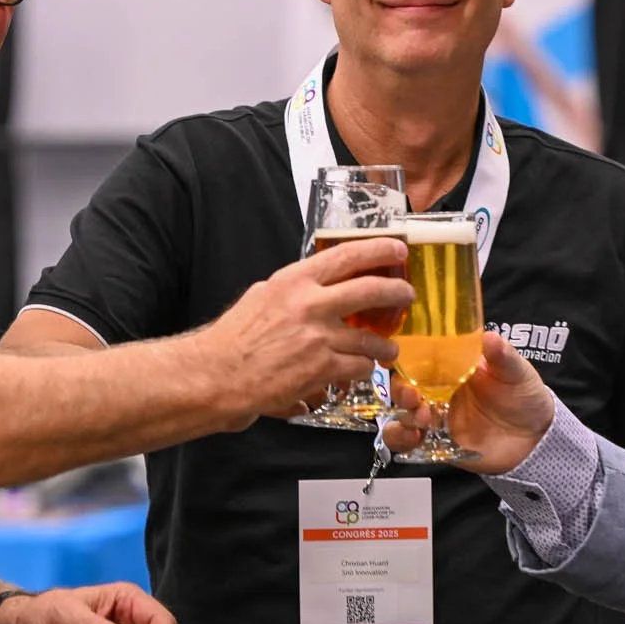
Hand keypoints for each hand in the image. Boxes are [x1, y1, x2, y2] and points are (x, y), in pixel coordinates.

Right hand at [192, 237, 412, 427]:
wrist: (217, 375)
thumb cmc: (233, 340)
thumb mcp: (262, 297)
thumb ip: (294, 291)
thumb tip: (317, 287)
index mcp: (294, 281)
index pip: (346, 255)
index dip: (378, 249)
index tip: (398, 248)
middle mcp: (310, 304)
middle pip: (370, 290)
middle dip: (397, 291)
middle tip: (408, 294)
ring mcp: (319, 337)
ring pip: (371, 338)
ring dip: (385, 345)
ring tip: (389, 349)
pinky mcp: (322, 368)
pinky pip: (358, 366)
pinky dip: (363, 368)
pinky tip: (361, 369)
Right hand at [380, 330, 554, 471]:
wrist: (537, 438)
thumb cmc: (525, 396)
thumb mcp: (517, 372)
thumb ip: (502, 356)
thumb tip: (489, 337)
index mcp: (452, 369)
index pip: (419, 359)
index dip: (403, 357)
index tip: (394, 357)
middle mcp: (439, 392)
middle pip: (404, 388)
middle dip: (401, 391)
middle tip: (414, 396)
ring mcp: (437, 418)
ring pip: (402, 415)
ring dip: (403, 416)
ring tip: (422, 419)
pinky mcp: (438, 443)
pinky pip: (409, 442)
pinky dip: (401, 440)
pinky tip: (413, 438)